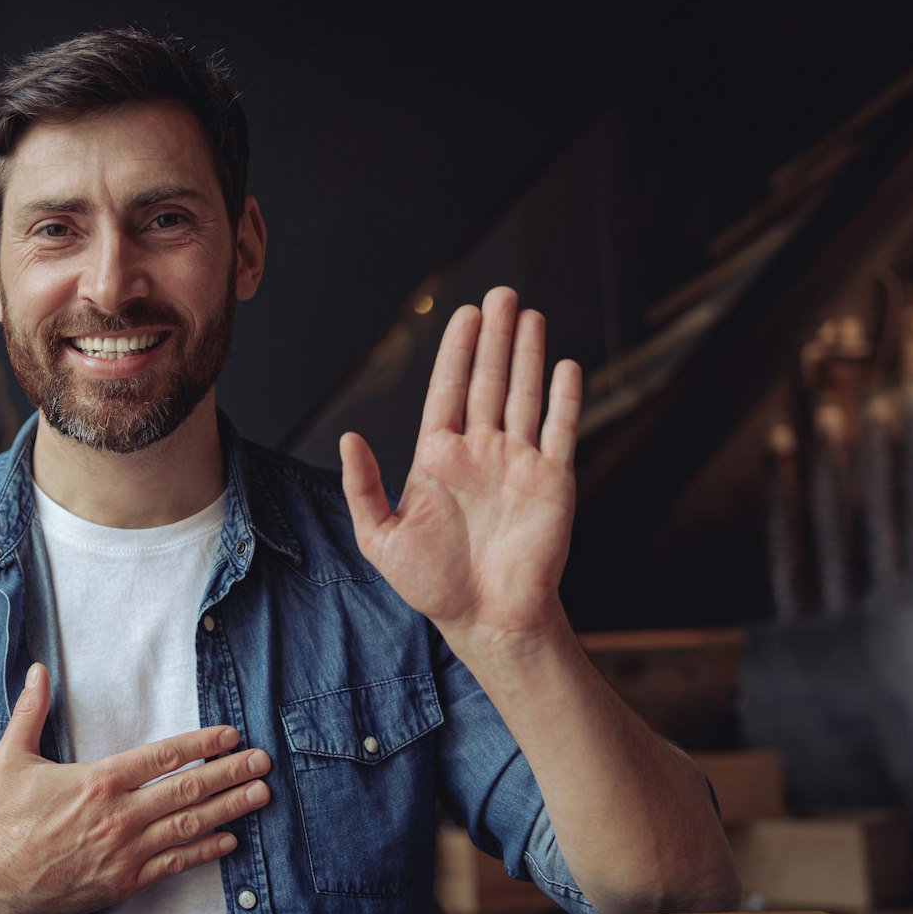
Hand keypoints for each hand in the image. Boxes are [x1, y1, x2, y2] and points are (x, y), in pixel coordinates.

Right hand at [0, 664, 271, 913]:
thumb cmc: (4, 821)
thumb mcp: (11, 758)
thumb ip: (30, 712)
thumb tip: (38, 671)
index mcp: (98, 781)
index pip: (163, 757)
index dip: (201, 744)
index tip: (229, 735)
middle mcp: (119, 815)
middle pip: (187, 789)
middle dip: (230, 773)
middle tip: (262, 761)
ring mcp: (126, 851)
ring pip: (189, 825)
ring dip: (229, 808)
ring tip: (259, 794)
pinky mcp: (125, 881)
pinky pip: (175, 863)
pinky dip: (205, 850)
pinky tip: (229, 838)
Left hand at [339, 286, 582, 656]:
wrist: (486, 619)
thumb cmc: (431, 584)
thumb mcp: (380, 537)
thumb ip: (364, 486)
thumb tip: (348, 437)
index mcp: (438, 458)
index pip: (449, 389)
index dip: (457, 350)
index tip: (465, 313)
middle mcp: (481, 452)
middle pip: (488, 381)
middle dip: (494, 337)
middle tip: (501, 294)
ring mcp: (518, 463)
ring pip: (524, 396)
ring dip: (527, 355)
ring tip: (529, 313)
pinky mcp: (552, 481)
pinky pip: (561, 430)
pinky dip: (565, 398)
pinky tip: (564, 365)